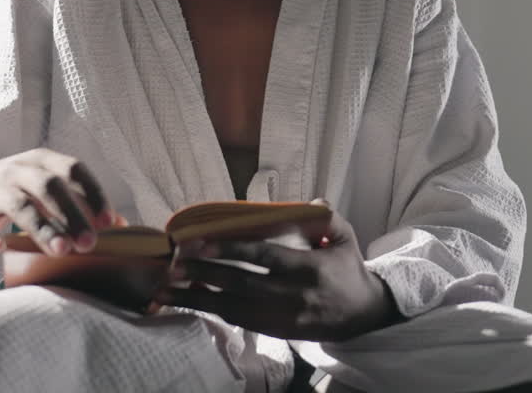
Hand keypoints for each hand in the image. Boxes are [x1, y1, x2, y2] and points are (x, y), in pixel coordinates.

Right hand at [0, 148, 117, 256]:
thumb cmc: (21, 189)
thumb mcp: (50, 188)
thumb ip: (82, 202)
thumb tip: (122, 226)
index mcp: (44, 160)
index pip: (74, 169)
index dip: (93, 193)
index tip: (108, 221)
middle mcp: (20, 169)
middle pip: (49, 187)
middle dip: (72, 215)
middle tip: (89, 244)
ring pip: (20, 205)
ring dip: (42, 228)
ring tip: (60, 250)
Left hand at [154, 210, 400, 341]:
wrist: (363, 315)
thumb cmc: (348, 270)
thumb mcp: (346, 237)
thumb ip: (327, 217)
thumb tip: (310, 201)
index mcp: (309, 267)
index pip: (265, 257)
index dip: (232, 250)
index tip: (202, 244)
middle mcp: (293, 294)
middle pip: (242, 284)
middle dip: (205, 275)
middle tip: (175, 265)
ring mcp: (284, 317)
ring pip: (236, 308)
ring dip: (200, 299)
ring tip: (169, 289)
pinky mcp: (278, 331)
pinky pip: (242, 321)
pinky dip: (216, 311)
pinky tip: (194, 301)